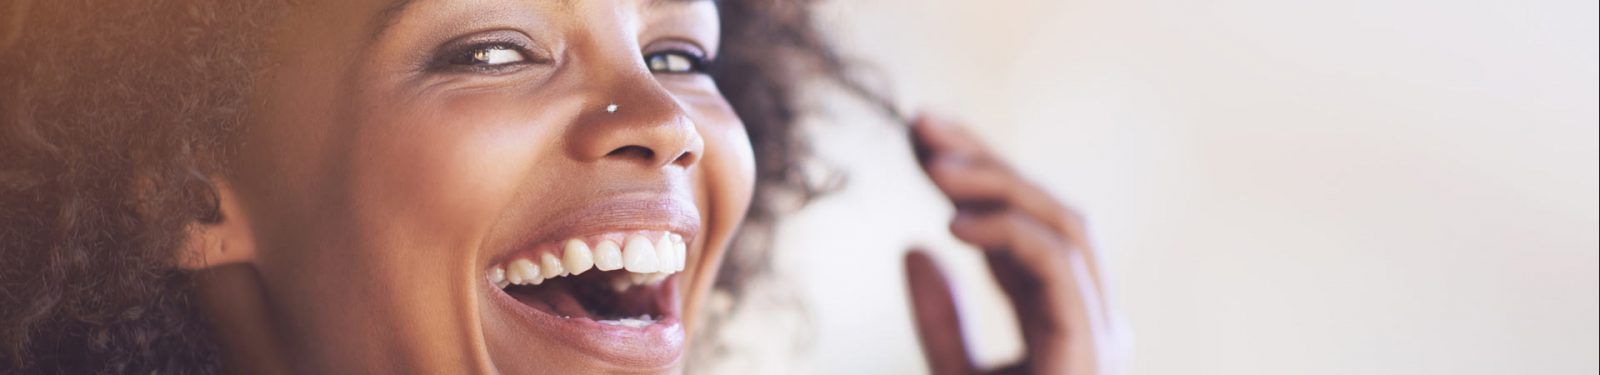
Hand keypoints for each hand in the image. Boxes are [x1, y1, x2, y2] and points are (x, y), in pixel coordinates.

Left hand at [905, 114, 1123, 374]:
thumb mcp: (956, 373)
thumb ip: (942, 321)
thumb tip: (914, 250)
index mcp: (1067, 321)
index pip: (1025, 226)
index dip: (976, 178)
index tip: (920, 141)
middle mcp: (1093, 319)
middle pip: (1047, 212)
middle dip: (984, 161)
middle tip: (921, 123)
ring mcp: (1100, 333)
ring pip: (1062, 224)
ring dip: (996, 183)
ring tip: (932, 163)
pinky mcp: (1091, 349)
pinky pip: (1058, 264)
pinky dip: (1008, 232)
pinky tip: (955, 224)